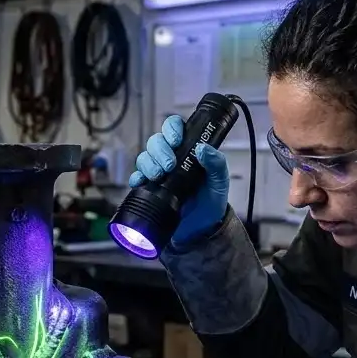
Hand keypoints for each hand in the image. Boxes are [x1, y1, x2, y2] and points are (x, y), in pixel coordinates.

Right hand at [130, 115, 229, 245]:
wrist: (201, 229)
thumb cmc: (211, 201)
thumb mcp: (220, 181)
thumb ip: (217, 163)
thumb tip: (203, 149)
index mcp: (188, 150)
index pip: (174, 128)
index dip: (172, 129)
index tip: (177, 140)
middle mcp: (171, 158)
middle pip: (156, 141)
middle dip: (160, 150)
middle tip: (170, 165)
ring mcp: (158, 173)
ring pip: (144, 157)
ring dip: (148, 164)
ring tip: (159, 176)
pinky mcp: (149, 188)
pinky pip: (136, 177)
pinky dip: (136, 178)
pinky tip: (141, 182)